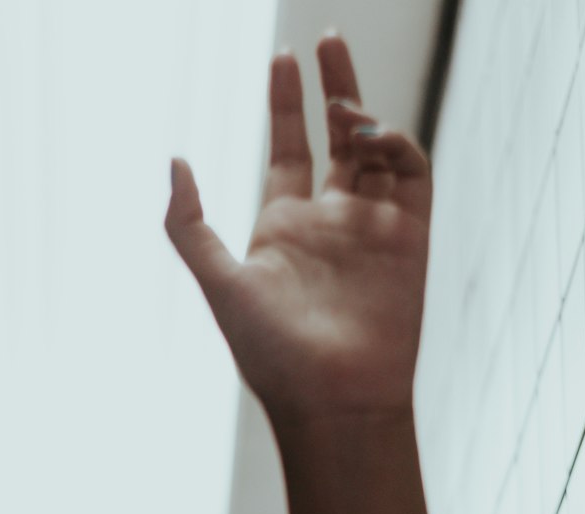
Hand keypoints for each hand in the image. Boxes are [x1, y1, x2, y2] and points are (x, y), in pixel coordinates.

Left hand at [164, 34, 431, 428]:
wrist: (334, 401)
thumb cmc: (272, 354)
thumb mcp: (218, 283)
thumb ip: (189, 225)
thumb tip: (174, 160)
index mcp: (281, 230)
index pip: (287, 150)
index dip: (285, 103)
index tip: (283, 57)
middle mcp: (328, 223)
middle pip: (335, 138)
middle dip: (332, 88)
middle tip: (326, 41)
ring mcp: (371, 228)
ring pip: (375, 151)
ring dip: (362, 114)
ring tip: (343, 104)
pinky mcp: (410, 238)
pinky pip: (410, 174)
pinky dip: (396, 144)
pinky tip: (370, 135)